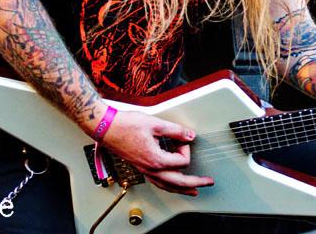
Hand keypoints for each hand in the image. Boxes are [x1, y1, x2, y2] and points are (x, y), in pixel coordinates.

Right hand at [99, 110, 213, 195]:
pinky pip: (157, 182)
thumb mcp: (156, 123)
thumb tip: (190, 135)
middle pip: (177, 182)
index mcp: (156, 159)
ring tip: (194, 190)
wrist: (107, 128)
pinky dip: (169, 186)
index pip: (181, 161)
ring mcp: (145, 170)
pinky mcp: (140, 168)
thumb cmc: (127, 125)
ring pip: (167, 186)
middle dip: (195, 182)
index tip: (183, 138)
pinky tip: (171, 184)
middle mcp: (150, 169)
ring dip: (182, 189)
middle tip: (208, 182)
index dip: (186, 148)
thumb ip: (175, 131)